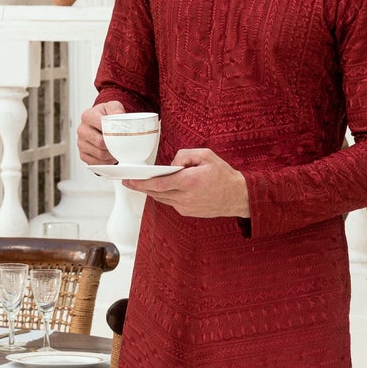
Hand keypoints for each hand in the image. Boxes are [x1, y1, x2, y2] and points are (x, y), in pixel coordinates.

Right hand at [78, 99, 123, 165]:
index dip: (113, 132)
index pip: (101, 126)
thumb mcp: (112, 107)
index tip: (121, 133)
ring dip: (111, 155)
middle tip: (122, 144)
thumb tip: (119, 115)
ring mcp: (81, 143)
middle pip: (100, 142)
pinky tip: (110, 157)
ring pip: (99, 154)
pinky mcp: (82, 154)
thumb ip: (116, 109)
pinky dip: (106, 162)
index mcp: (88, 116)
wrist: (99, 123)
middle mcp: (82, 129)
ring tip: (118, 150)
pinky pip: (96, 163)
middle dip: (113, 145)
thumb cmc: (106, 116)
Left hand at [127, 146, 249, 219]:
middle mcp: (185, 197)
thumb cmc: (223, 175)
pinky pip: (171, 202)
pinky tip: (160, 188)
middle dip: (141, 187)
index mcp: (189, 182)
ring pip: (162, 199)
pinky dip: (164, 195)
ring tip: (141, 183)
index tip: (129, 180)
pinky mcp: (188, 212)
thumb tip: (171, 163)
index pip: (158, 184)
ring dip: (151, 191)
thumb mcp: (206, 155)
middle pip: (156, 193)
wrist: (238, 196)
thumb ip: (185, 155)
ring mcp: (186, 207)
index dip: (141, 182)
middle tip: (127, 182)